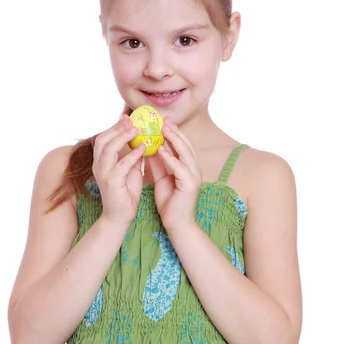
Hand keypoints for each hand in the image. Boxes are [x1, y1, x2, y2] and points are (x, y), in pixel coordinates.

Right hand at [92, 115, 144, 225]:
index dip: (114, 127)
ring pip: (109, 148)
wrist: (119, 217)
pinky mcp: (111, 182)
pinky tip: (143, 148)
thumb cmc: (125, 194)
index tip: (127, 118)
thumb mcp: (130, 171)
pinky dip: (132, 154)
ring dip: (123, 137)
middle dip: (117, 128)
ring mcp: (103, 173)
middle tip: (132, 120)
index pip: (103, 138)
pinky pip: (122, 164)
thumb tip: (142, 142)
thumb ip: (132, 157)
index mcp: (101, 162)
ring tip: (137, 130)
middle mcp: (98, 165)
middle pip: (102, 139)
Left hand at [148, 117, 201, 232]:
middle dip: (175, 131)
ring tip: (163, 129)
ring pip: (185, 153)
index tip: (163, 121)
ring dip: (174, 140)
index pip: (182, 144)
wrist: (176, 223)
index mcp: (188, 167)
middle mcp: (194, 169)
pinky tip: (161, 151)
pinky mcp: (190, 185)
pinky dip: (171, 158)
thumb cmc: (170, 202)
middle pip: (186, 145)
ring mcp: (194, 176)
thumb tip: (150, 149)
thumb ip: (158, 164)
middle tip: (164, 120)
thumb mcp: (161, 178)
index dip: (174, 132)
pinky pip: (180, 168)